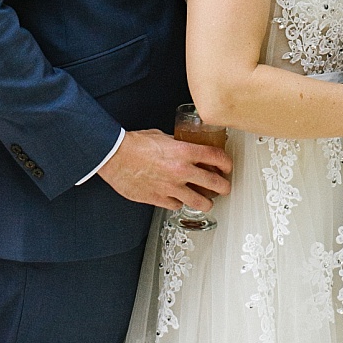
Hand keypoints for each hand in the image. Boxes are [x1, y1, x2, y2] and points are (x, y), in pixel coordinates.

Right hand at [98, 127, 233, 212]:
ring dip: (206, 202)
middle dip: (224, 186)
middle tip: (225, 187)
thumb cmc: (134, 144)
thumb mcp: (162, 137)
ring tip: (207, 201)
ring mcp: (171, 187)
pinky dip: (179, 203)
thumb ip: (178, 144)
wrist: (114, 156)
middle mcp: (181, 171)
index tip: (228, 167)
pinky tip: (179, 200)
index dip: (227, 163)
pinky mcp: (158, 199)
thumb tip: (186, 147)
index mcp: (185, 152)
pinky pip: (177, 206)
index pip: (217, 157)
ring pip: (200, 202)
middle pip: (215, 183)